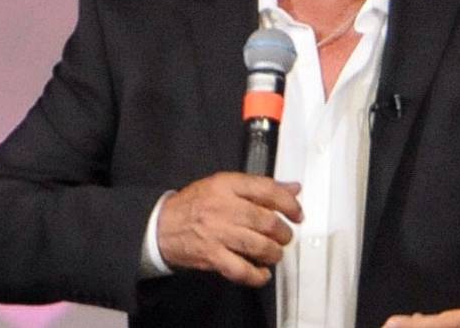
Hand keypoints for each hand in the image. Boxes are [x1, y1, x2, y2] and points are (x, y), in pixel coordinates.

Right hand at [157, 171, 302, 286]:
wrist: (162, 226)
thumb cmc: (195, 204)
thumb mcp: (225, 185)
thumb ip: (259, 187)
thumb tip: (293, 188)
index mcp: (227, 185)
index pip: (268, 190)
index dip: (289, 203)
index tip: (297, 214)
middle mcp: (224, 207)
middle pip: (267, 221)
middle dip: (283, 233)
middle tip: (283, 237)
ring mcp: (218, 233)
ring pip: (259, 246)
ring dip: (274, 253)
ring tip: (274, 253)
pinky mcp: (212, 256)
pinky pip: (242, 270)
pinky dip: (257, 275)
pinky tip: (262, 273)